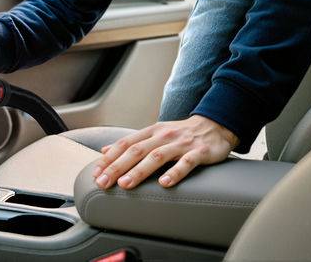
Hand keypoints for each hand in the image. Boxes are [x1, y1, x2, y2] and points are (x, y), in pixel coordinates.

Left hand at [92, 115, 238, 189]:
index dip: (109, 158)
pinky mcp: (199, 152)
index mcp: (151, 132)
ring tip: (125, 184)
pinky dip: (174, 173)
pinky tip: (164, 184)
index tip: (96, 173)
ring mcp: (181, 144)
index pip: (125, 144)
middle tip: (103, 183)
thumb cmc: (180, 134)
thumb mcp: (154, 134)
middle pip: (136, 151)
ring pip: (157, 157)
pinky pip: (186, 163)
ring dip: (139, 171)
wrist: (215, 125)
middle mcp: (163, 136)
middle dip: (117, 167)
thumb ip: (131, 143)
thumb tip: (105, 149)